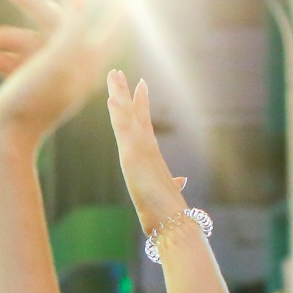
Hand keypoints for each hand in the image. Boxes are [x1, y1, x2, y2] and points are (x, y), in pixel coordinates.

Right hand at [0, 0, 123, 144]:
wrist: (0, 145)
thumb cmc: (29, 104)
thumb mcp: (55, 61)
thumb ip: (71, 27)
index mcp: (85, 63)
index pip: (108, 25)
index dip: (112, 1)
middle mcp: (70, 69)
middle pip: (53, 22)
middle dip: (25, 4)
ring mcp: (46, 79)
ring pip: (26, 42)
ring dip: (1, 38)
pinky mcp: (25, 88)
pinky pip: (13, 62)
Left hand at [107, 71, 189, 235]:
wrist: (171, 220)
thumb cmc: (169, 210)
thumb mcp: (167, 193)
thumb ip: (172, 185)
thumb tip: (181, 181)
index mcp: (151, 154)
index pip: (144, 123)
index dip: (141, 104)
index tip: (140, 86)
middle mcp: (146, 147)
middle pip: (135, 112)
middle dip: (127, 92)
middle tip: (118, 72)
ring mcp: (140, 148)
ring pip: (128, 115)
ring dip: (119, 94)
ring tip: (112, 75)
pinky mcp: (134, 155)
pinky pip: (124, 129)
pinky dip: (118, 112)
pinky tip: (112, 99)